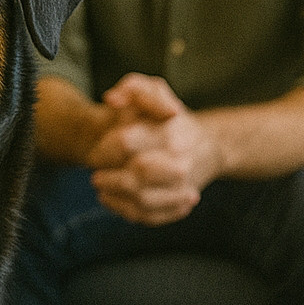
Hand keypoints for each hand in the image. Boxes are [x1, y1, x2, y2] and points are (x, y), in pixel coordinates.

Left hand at [86, 73, 220, 226]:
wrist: (208, 146)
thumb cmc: (171, 118)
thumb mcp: (155, 91)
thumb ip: (132, 88)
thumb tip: (112, 100)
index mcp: (170, 133)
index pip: (126, 142)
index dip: (104, 149)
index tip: (96, 153)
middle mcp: (180, 162)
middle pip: (136, 176)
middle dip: (109, 177)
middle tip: (96, 175)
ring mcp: (183, 187)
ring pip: (142, 201)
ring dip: (114, 196)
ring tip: (101, 187)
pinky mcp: (180, 206)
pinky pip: (149, 216)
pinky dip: (125, 211)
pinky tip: (112, 200)